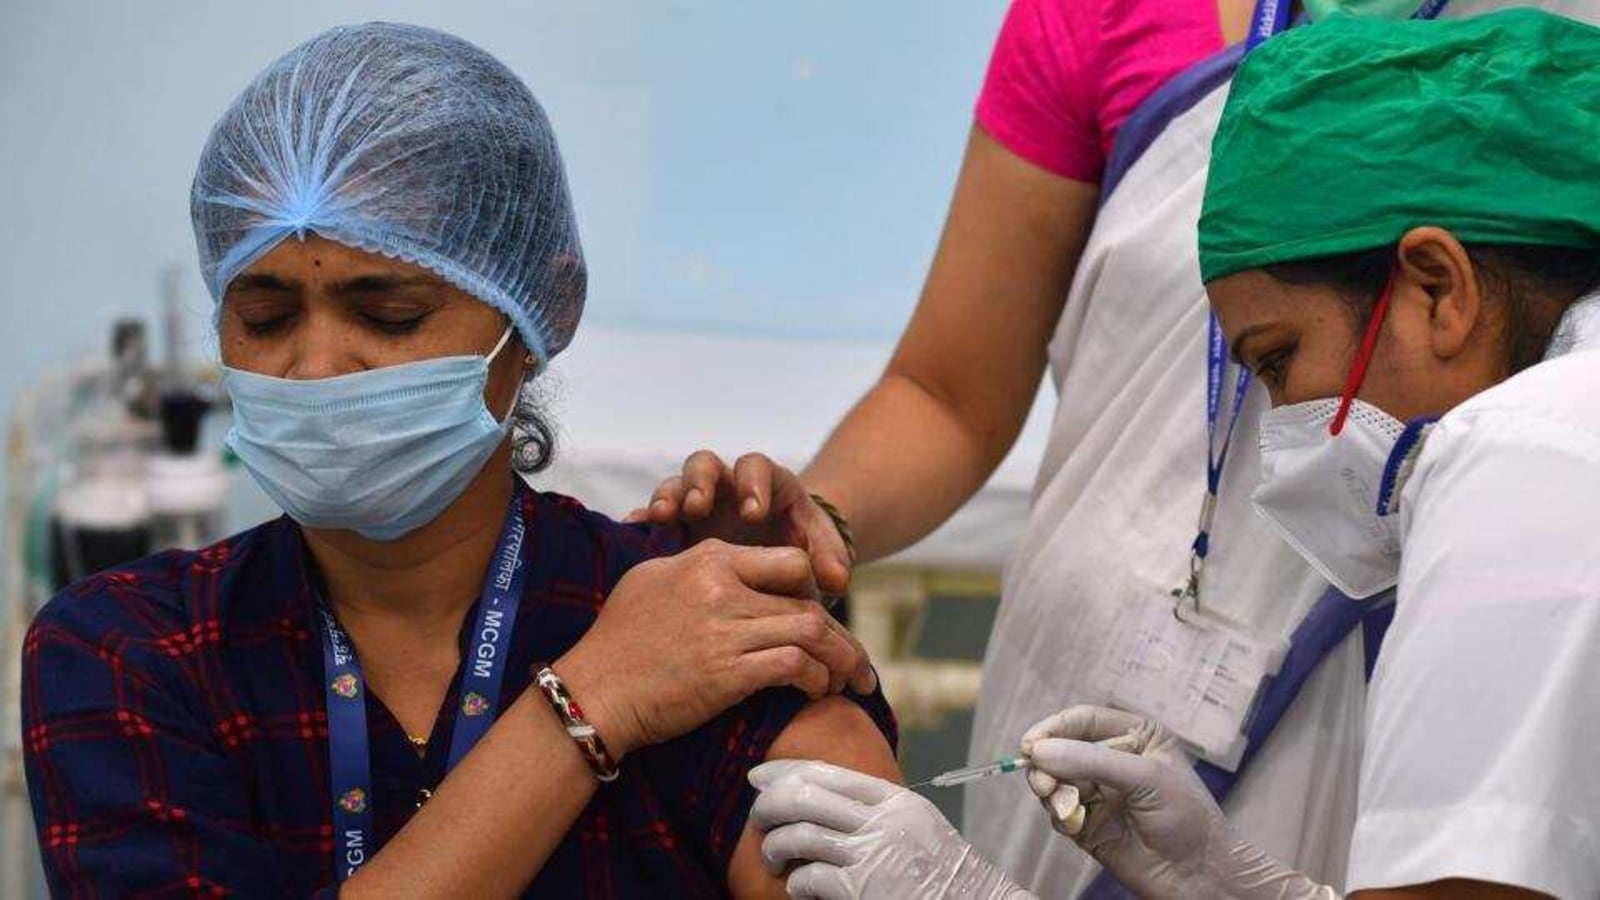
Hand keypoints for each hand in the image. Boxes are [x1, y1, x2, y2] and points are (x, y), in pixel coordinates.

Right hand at [554, 541, 875, 757]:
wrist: (593, 691)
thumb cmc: (616, 638)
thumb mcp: (651, 580)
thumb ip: (693, 566)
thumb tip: (723, 565)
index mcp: (708, 559)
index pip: (788, 562)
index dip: (813, 590)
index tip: (821, 615)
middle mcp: (723, 589)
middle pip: (807, 601)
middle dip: (841, 634)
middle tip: (855, 659)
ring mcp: (727, 631)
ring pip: (811, 632)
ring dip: (840, 658)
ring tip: (852, 679)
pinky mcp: (728, 673)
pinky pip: (793, 667)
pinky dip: (814, 679)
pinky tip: (817, 690)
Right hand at [626, 450, 852, 595]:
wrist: (776, 561)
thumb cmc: (801, 550)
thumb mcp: (818, 552)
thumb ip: (828, 559)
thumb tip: (839, 581)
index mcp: (763, 483)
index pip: (755, 468)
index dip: (753, 486)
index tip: (754, 513)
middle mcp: (726, 486)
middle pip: (705, 465)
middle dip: (701, 482)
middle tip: (697, 506)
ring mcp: (696, 504)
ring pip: (674, 485)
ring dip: (668, 496)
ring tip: (659, 516)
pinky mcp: (675, 526)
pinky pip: (652, 514)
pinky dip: (643, 518)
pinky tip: (634, 530)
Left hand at [748, 760, 1032, 899]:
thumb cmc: (945, 877)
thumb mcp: (918, 828)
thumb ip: (879, 813)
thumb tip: (827, 804)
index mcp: (895, 802)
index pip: (828, 773)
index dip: (786, 771)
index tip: (759, 776)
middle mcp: (883, 822)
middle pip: (805, 796)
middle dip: (769, 805)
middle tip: (757, 818)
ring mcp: (872, 856)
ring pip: (799, 834)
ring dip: (774, 847)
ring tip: (772, 859)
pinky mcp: (860, 890)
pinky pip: (809, 877)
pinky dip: (796, 883)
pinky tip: (797, 889)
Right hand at [1019, 706, 1334, 899]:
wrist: (1197, 875)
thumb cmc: (1186, 816)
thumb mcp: (1146, 777)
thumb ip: (1092, 762)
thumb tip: (1039, 752)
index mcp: (1133, 736)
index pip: (1083, 720)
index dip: (1054, 728)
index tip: (1030, 746)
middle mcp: (1111, 760)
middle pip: (1060, 749)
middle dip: (1048, 765)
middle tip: (1045, 786)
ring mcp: (1098, 792)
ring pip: (1054, 781)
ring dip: (1052, 793)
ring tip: (1066, 809)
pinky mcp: (1087, 824)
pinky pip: (1058, 811)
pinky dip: (1059, 816)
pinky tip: (1074, 824)